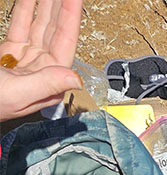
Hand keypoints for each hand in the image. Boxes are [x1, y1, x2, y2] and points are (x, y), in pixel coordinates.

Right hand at [0, 0, 82, 120]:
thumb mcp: (17, 94)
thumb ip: (45, 85)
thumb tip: (76, 78)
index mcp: (49, 82)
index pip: (65, 42)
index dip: (71, 16)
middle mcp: (43, 70)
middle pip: (56, 30)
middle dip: (61, 5)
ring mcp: (28, 59)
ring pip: (41, 24)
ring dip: (47, 4)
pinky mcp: (12, 51)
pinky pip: (22, 25)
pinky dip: (26, 8)